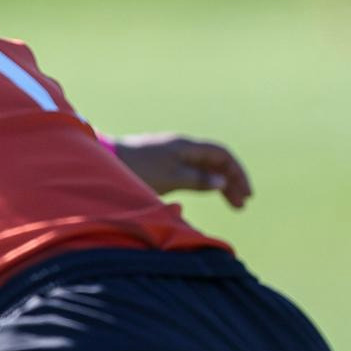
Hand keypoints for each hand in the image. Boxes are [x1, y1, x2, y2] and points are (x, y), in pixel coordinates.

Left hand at [110, 132, 253, 208]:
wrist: (104, 161)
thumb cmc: (137, 168)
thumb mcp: (170, 177)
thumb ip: (197, 180)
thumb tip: (222, 183)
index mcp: (185, 146)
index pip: (221, 154)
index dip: (237, 172)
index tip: (246, 193)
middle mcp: (181, 147)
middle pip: (215, 161)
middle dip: (231, 181)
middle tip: (241, 204)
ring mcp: (171, 155)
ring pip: (203, 168)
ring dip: (218, 184)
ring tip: (231, 204)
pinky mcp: (161, 164)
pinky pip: (190, 171)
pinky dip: (202, 182)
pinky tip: (207, 192)